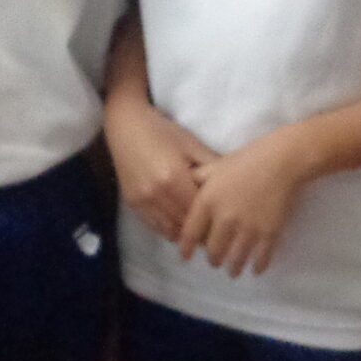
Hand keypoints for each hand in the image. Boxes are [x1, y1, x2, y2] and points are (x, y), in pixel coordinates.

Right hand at [105, 95, 215, 242]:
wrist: (126, 125)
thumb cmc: (162, 131)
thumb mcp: (191, 144)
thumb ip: (211, 165)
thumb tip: (234, 182)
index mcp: (174, 178)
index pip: (198, 210)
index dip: (213, 220)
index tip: (225, 224)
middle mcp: (156, 193)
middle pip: (184, 223)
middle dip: (201, 231)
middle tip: (217, 234)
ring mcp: (142, 200)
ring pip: (169, 229)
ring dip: (185, 234)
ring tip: (200, 234)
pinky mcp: (132, 203)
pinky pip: (154, 225)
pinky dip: (169, 229)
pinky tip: (180, 227)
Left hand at [177, 132, 306, 277]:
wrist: (281, 160)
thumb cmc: (245, 160)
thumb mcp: (214, 167)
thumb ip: (197, 181)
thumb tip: (183, 190)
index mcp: (207, 202)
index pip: (191, 233)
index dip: (186, 248)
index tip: (185, 257)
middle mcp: (225, 219)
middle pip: (214, 251)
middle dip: (213, 260)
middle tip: (214, 262)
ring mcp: (248, 229)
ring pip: (236, 259)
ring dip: (233, 268)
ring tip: (233, 271)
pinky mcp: (269, 233)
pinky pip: (261, 257)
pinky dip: (257, 266)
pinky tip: (256, 270)